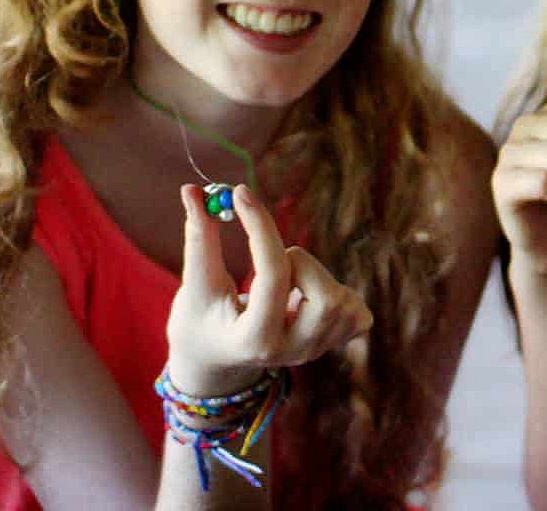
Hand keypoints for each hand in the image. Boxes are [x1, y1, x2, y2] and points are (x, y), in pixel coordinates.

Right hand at [164, 184, 372, 397]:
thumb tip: (191, 190)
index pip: (272, 276)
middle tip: (274, 260)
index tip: (242, 192)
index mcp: (253, 342)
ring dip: (312, 273)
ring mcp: (320, 350)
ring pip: (341, 297)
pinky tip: (305, 297)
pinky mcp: (340, 341)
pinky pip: (354, 305)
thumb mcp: (197, 284)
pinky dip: (333, 288)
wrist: (220, 357)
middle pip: (323, 293)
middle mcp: (292, 353)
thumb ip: (199, 239)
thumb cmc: (202, 317)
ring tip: (285, 283)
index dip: (260, 227)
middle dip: (296, 259)